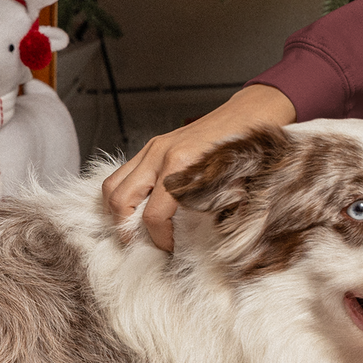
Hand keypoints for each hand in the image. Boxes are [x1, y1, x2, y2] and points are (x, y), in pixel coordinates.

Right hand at [102, 84, 296, 251]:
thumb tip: (194, 240)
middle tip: (141, 243)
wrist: (250, 113)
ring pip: (112, 185)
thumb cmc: (246, 148)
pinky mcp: (153, 145)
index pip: (153, 215)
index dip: (159, 239)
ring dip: (117, 212)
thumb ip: (210, 210)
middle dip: (126, 229)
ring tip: (133, 228)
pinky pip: (123, 173)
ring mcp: (153, 147)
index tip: (170, 249)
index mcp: (181, 166)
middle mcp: (160, 154)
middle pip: (120, 200)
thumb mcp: (235, 184)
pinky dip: (123, 193)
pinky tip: (138, 206)